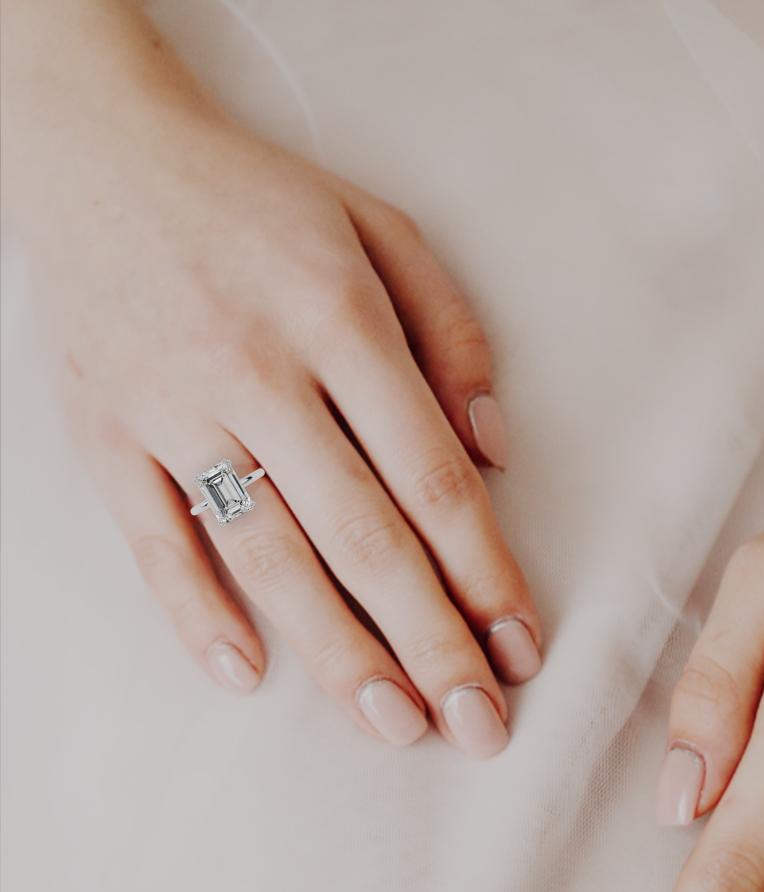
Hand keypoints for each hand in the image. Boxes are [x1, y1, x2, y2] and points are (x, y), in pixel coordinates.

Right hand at [16, 37, 539, 754]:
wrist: (96, 149)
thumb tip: (499, 451)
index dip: (485, 573)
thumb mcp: (382, 229)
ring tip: (394, 727)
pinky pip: (152, 540)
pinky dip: (194, 613)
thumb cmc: (260, 202)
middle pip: (364, 537)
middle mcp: (259, 372)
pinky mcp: (104, 434)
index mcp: (340, 320)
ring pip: (268, 556)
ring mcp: (174, 409)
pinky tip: (247, 676)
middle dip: (430, 642)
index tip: (523, 648)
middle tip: (480, 727)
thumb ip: (453, 334)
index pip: (433, 479)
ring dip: (336, 652)